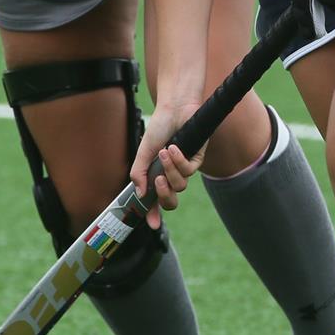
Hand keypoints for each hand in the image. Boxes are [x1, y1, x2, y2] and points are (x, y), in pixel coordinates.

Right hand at [130, 100, 204, 221]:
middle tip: (158, 181)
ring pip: (180, 185)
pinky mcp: (197, 159)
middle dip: (165, 195)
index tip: (152, 225)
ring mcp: (184, 168)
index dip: (153, 215)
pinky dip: (179, 160)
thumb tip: (140, 194)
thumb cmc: (159, 128)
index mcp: (155, 175)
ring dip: (171, 169)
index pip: (154, 201)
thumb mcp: (143, 152)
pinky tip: (174, 147)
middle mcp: (170, 175)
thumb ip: (138, 173)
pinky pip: (190, 170)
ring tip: (165, 152)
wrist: (175, 109)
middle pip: (171, 201)